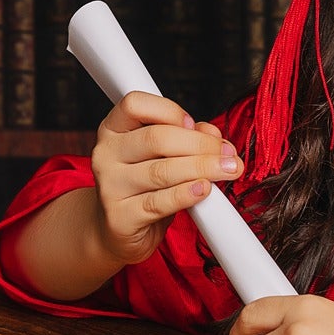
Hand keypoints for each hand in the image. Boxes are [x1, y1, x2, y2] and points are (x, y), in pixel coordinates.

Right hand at [88, 91, 242, 267]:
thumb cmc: (143, 186)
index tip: (194, 124)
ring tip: (228, 170)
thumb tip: (212, 134)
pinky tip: (204, 189)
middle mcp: (105, 154)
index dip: (169, 110)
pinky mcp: (120, 217)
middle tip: (228, 154)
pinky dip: (187, 194)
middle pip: (155, 138)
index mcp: (112, 129)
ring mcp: (110, 187)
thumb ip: (186, 138)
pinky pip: (160, 203)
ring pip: (161, 171)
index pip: (135, 105)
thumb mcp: (160, 156)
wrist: (118, 230)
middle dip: (200, 144)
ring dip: (202, 168)